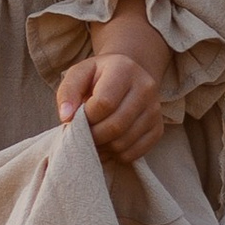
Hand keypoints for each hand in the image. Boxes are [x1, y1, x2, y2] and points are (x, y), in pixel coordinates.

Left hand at [55, 0, 168, 161]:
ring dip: (103, 148)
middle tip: (83, 134)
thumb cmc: (97, 77)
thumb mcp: (78, 74)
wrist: (127, 75)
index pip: (104, 103)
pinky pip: (135, 153)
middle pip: (116, 126)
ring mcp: (155, 110)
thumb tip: (66, 118)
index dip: (86, 117)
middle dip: (93, 136)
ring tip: (93, 139)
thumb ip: (67, 92)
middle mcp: (146, 88)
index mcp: (124, 69)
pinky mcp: (158, 128)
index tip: (77, 118)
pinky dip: (117, 155)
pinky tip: (107, 144)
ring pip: (124, 142)